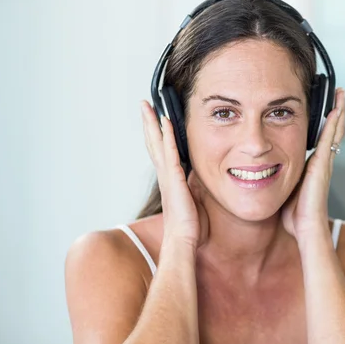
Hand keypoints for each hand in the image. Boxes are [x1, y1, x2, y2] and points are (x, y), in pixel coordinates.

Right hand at [140, 100, 208, 250]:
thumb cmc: (189, 225)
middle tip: (144, 104)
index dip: (156, 134)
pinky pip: (170, 153)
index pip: (160, 150)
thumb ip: (194, 185)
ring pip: (157, 143)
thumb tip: (200, 177)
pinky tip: (166, 122)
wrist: (183, 239)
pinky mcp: (174, 178)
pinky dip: (167, 137)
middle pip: (153, 142)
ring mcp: (167, 175)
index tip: (154, 118)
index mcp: (169, 179)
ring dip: (153, 123)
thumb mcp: (194, 199)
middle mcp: (165, 174)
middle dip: (148, 122)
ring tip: (148, 106)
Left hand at [281, 88, 344, 239]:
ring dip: (338, 111)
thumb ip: (281, 181)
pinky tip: (336, 109)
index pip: (321, 139)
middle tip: (338, 93)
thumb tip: (265, 176)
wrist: (306, 229)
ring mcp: (324, 162)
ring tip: (341, 94)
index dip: (326, 124)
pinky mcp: (322, 164)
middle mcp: (322, 162)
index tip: (327, 109)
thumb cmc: (296, 216)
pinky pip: (329, 138)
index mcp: (314, 167)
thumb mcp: (285, 192)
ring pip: (334, 130)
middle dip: (336, 112)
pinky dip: (334, 122)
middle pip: (332, 131)